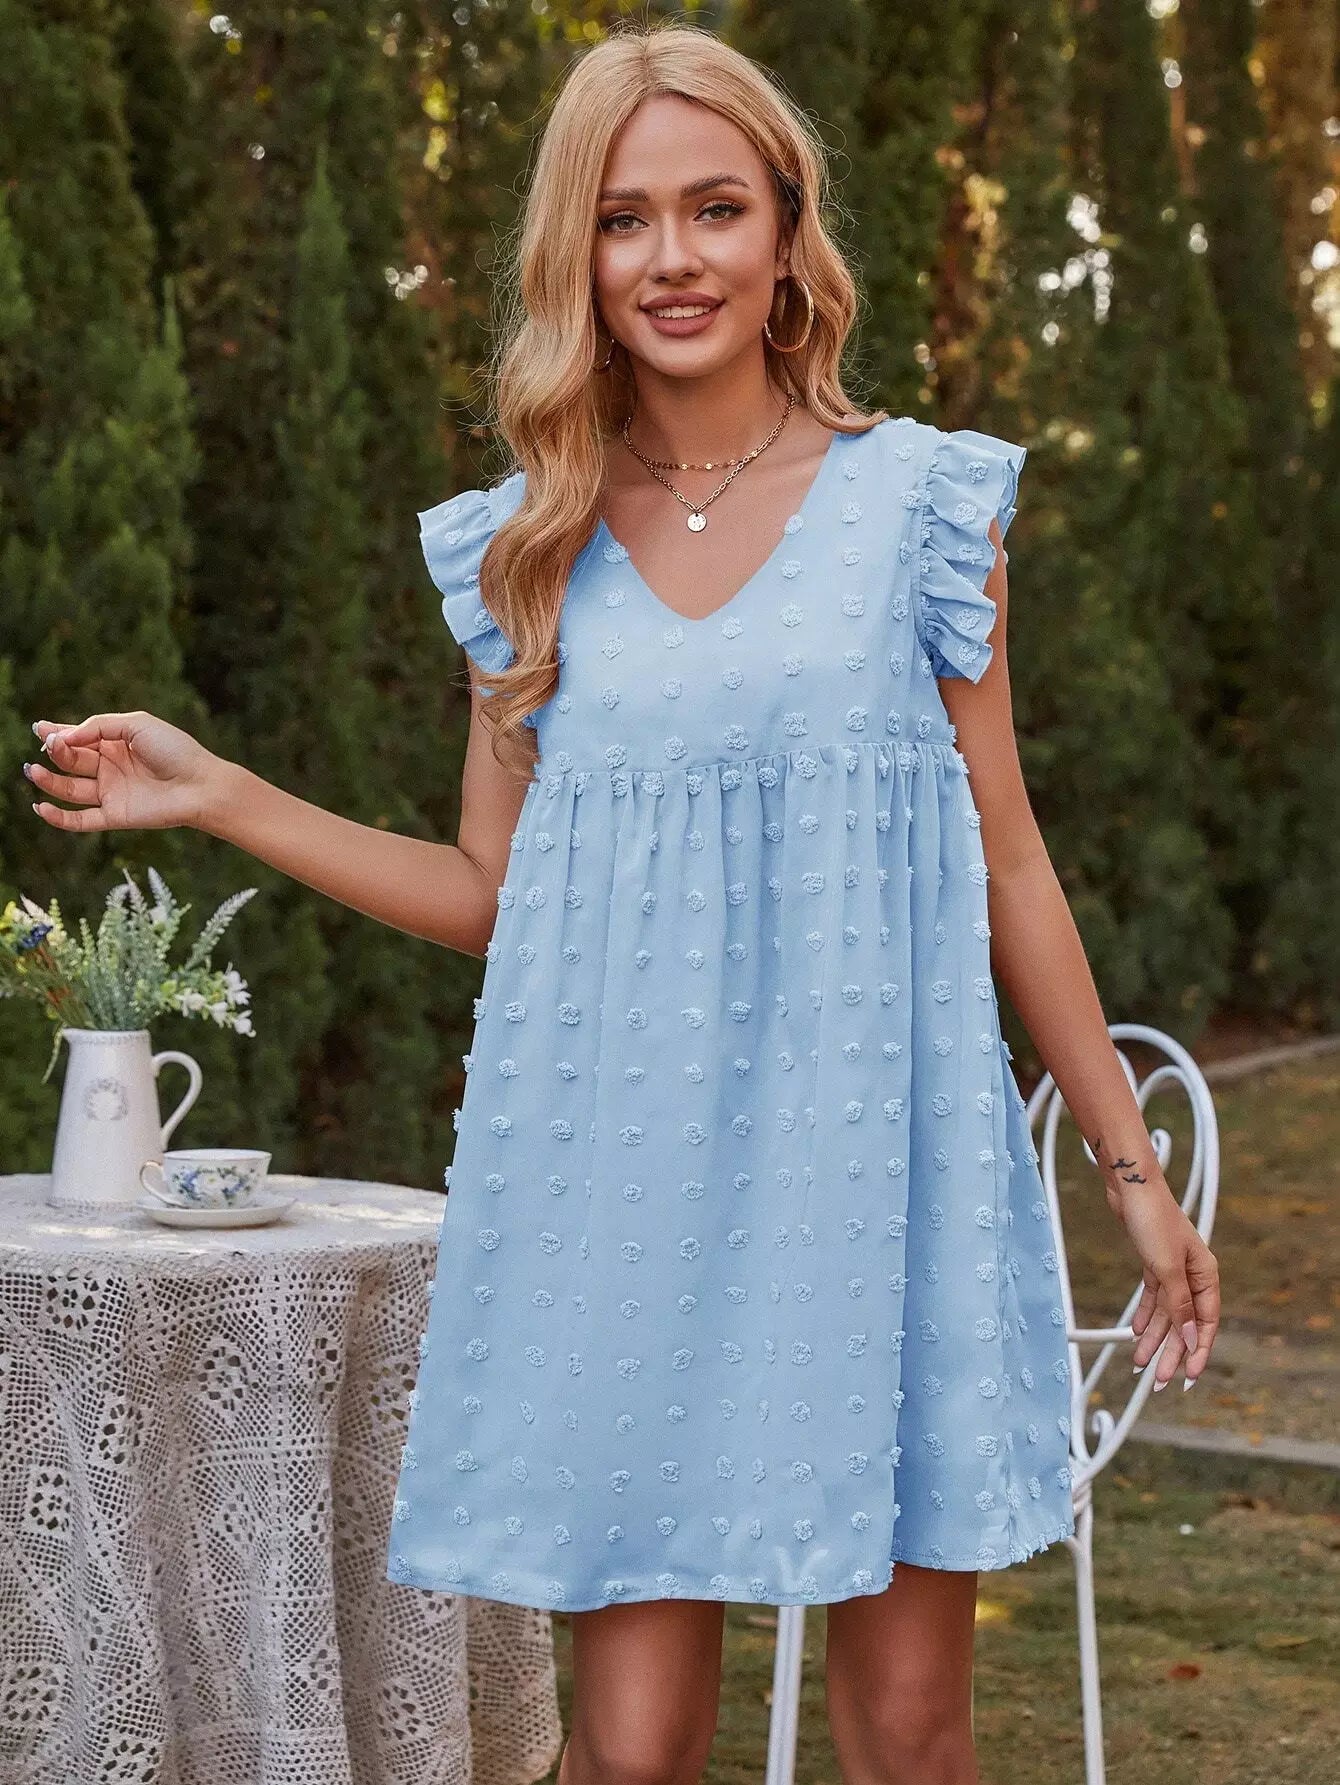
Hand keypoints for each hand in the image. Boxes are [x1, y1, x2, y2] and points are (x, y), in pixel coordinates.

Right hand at [26, 712, 226, 833]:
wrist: (200, 784)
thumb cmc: (175, 750)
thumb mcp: (136, 725)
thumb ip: (99, 726)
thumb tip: (65, 737)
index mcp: (115, 744)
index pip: (78, 738)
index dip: (57, 734)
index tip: (40, 729)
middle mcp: (110, 768)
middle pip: (71, 761)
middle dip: (57, 753)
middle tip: (51, 746)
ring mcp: (111, 793)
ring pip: (69, 789)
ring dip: (49, 781)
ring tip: (35, 772)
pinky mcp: (115, 816)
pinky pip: (80, 820)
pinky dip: (58, 817)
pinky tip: (40, 807)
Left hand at [1110, 1174, 1220, 1390]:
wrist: (1129, 1188)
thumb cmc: (1153, 1220)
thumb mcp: (1166, 1267)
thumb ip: (1178, 1304)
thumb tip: (1189, 1338)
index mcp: (1205, 1275)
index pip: (1206, 1322)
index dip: (1198, 1351)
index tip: (1189, 1377)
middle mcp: (1192, 1274)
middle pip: (1184, 1322)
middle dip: (1171, 1352)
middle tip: (1157, 1379)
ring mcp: (1172, 1269)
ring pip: (1166, 1313)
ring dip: (1154, 1338)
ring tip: (1140, 1363)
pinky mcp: (1153, 1263)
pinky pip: (1153, 1298)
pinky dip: (1146, 1315)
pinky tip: (1137, 1332)